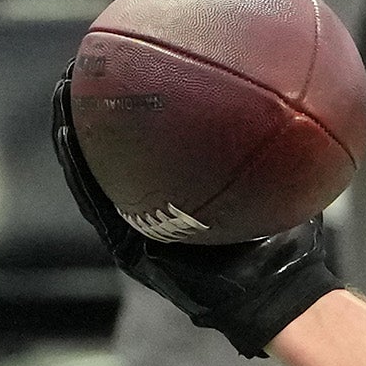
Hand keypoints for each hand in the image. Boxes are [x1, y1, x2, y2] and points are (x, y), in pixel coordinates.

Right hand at [53, 67, 344, 359]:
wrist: (278, 297)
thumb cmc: (291, 248)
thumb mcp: (286, 188)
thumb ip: (282, 153)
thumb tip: (301, 101)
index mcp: (180, 201)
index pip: (150, 148)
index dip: (134, 112)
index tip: (129, 70)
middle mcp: (153, 213)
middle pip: (116, 154)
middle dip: (98, 112)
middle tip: (86, 68)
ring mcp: (136, 232)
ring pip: (92, 174)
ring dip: (72, 131)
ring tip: (64, 89)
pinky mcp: (128, 251)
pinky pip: (96, 204)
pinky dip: (79, 169)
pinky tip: (69, 132)